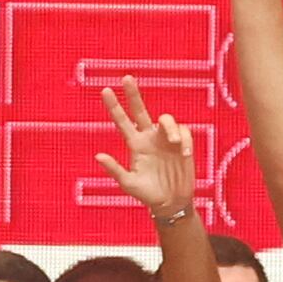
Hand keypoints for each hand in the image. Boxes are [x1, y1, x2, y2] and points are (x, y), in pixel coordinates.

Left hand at [97, 77, 195, 217]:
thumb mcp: (129, 184)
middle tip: (126, 78)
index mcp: (135, 145)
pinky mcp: (183, 145)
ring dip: (171, 127)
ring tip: (174, 142)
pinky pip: (184, 133)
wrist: (171, 203)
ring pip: (167, 119)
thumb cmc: (147, 194)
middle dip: (134, 94)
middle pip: (141, 110)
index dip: (114, 106)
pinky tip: (183, 154)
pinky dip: (184, 140)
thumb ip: (114, 170)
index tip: (105, 90)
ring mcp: (166, 140)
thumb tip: (98, 155)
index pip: (122, 122)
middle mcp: (149, 138)